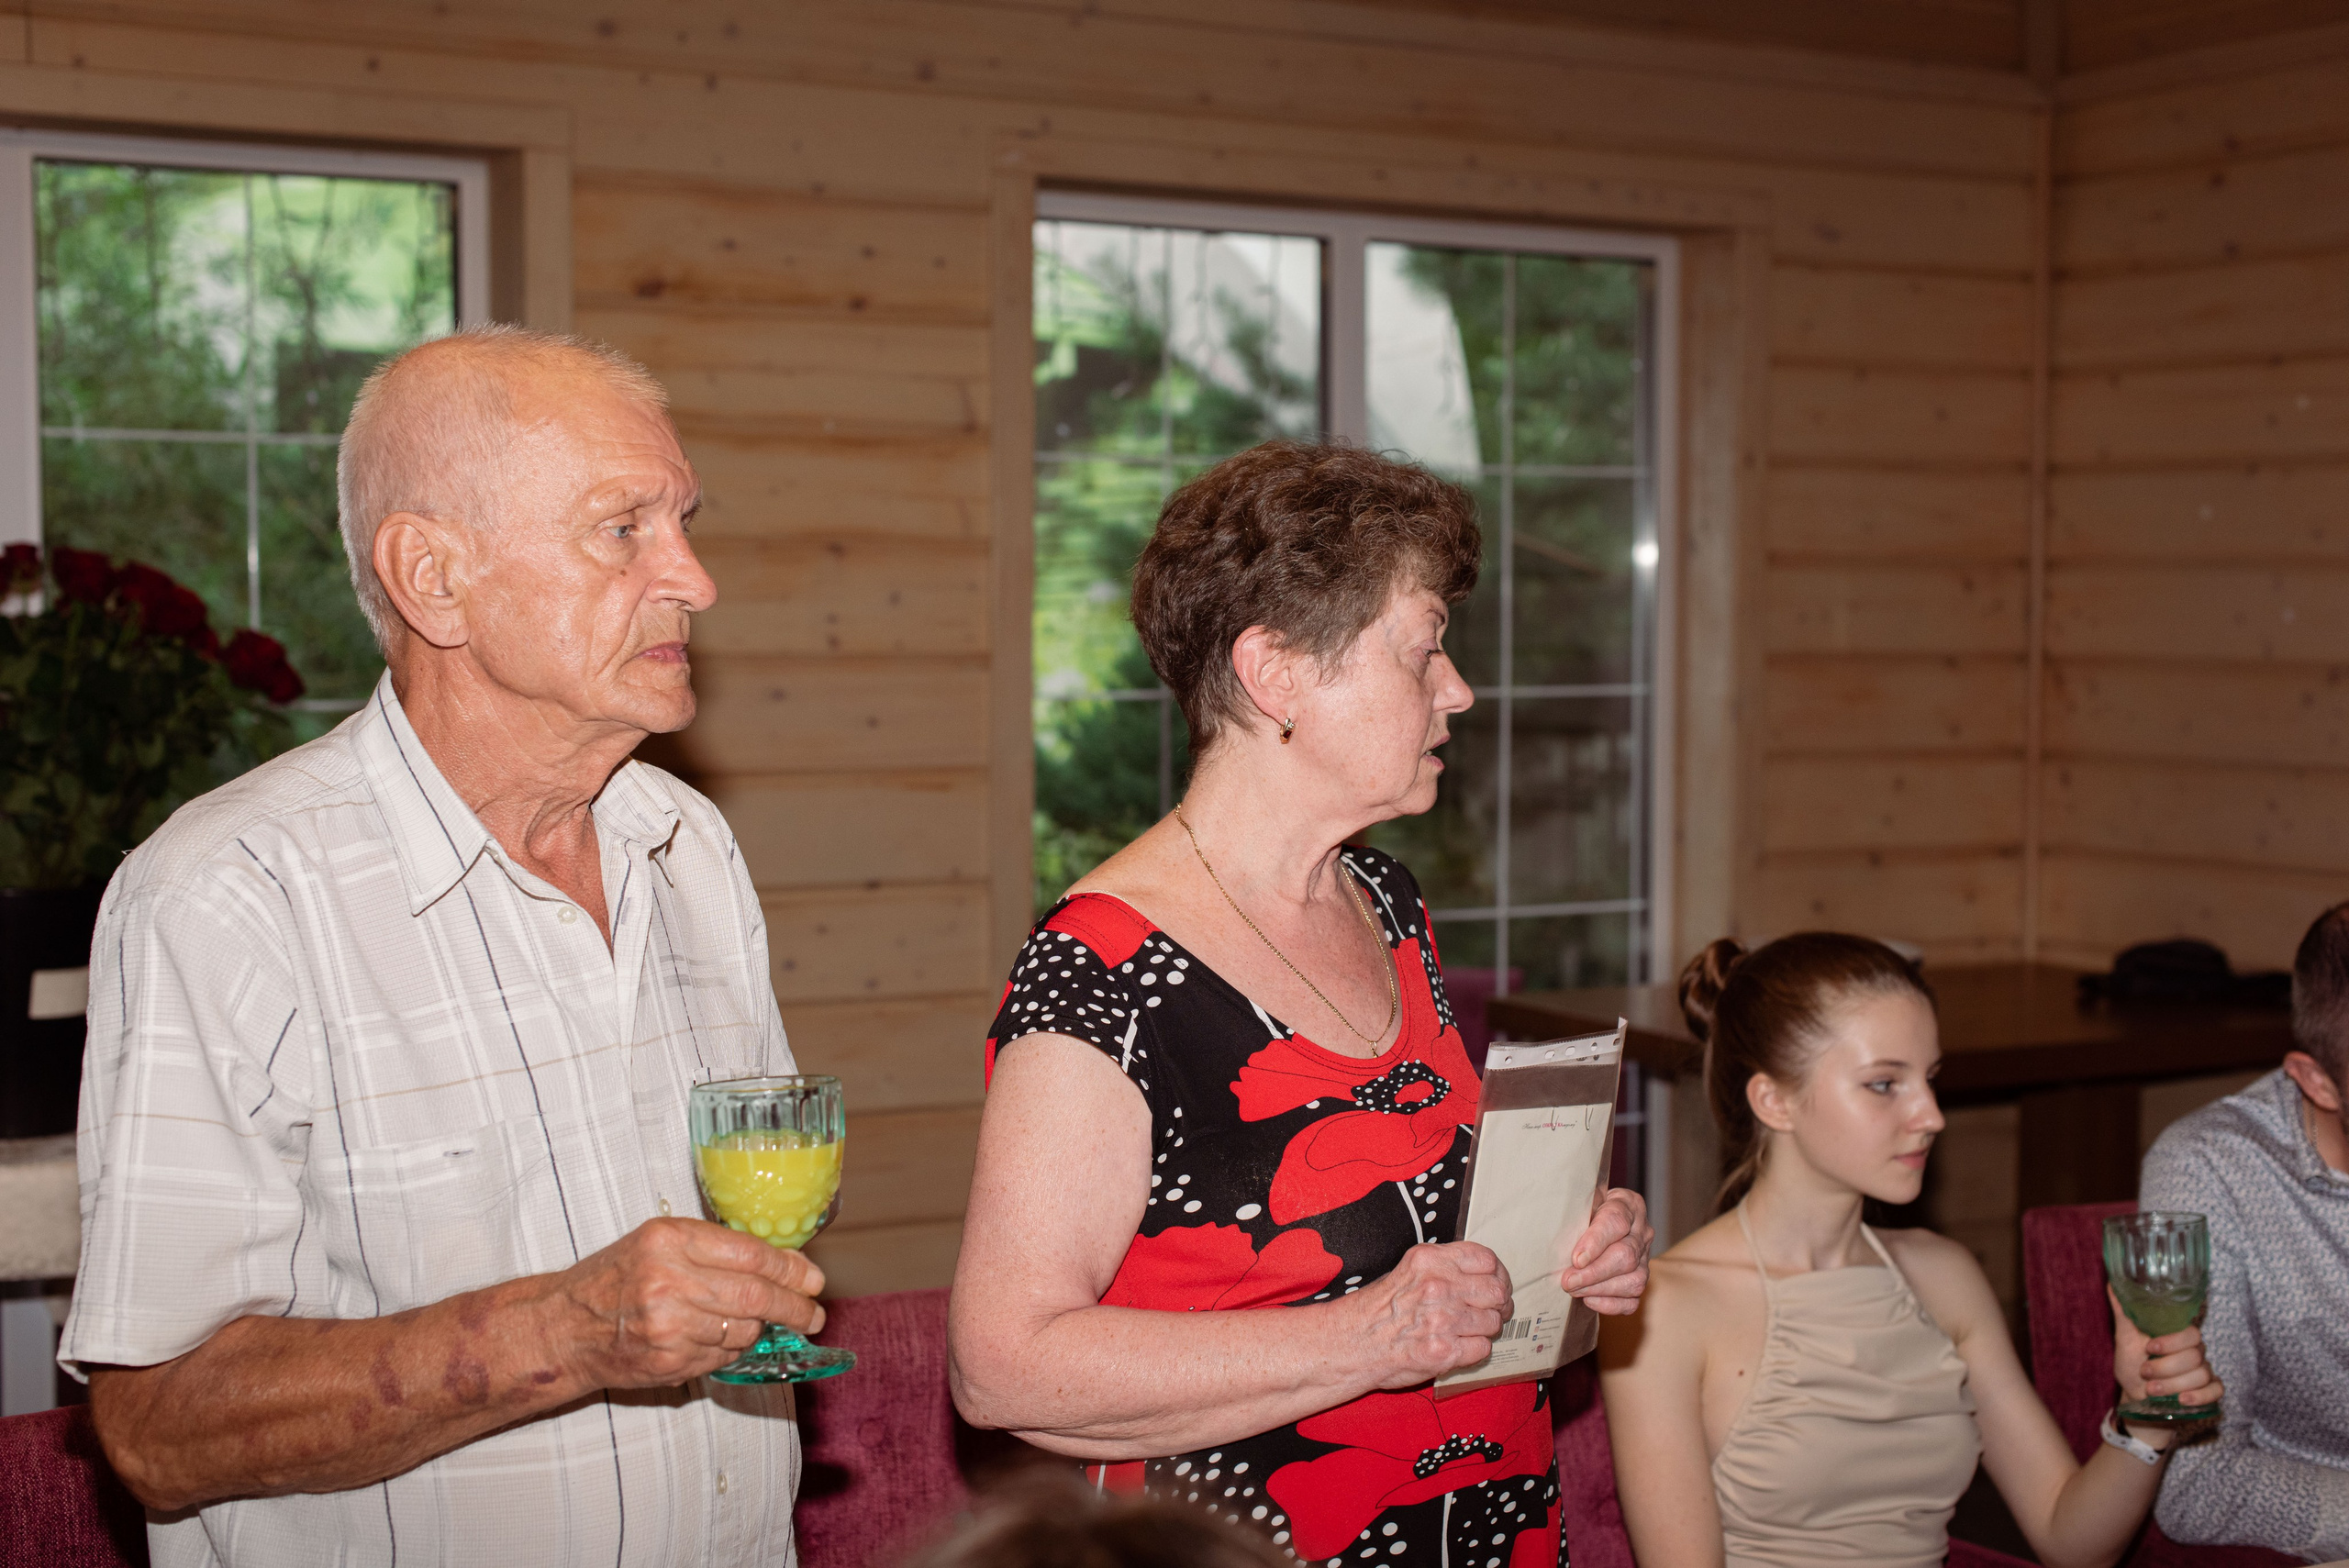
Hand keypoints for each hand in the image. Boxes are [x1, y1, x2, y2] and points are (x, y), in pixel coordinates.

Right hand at [550, 1217, 826, 1390]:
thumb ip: (716, 1248)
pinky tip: (728, 1340)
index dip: (791, 1269)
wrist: (564, 1327)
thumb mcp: (659, 1242)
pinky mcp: (667, 1362)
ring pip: (743, 1330)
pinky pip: (722, 1357)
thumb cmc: (616, 1277)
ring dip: (762, 1329)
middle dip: (794, 1307)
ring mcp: (668, 1326)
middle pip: (755, 1295)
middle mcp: (669, 1281)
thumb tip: (785, 1264)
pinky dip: (734, 1349)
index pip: (751, 1254)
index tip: (813, 1279)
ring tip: (765, 1324)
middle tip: (814, 1314)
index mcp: (670, 1240)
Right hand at [1352, 1241, 1513, 1387]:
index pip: (1487, 1259)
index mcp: (1430, 1260)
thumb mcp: (1408, 1269)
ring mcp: (1443, 1320)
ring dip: (1486, 1328)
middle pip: (1497, 1291)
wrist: (1352, 1343)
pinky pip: (1483, 1348)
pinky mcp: (1444, 1352)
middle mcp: (1439, 1286)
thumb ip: (1444, 1266)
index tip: (1495, 1283)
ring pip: (1493, 1321)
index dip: (1497, 1273)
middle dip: (1500, 1303)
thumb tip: (1482, 1274)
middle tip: (1494, 1310)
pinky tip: (1460, 1346)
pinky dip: (1476, 1350)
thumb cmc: (1378, 1308)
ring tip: (1470, 1330)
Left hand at [1560, 1187, 1652, 1314]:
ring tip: (1574, 1290)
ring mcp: (1645, 1259)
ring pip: (1632, 1280)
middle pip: (1625, 1256)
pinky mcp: (1641, 1280)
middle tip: (1568, 1281)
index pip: (1616, 1222)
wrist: (1599, 1223)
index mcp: (1628, 1205)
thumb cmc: (1586, 1212)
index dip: (1595, 1242)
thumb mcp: (1581, 1204)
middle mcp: (1642, 1232)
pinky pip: (1633, 1300)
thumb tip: (1553, 1238)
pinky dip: (1610, 1304)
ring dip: (1599, 1289)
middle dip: (1594, 1272)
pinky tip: (1589, 1300)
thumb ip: (1574, 1216)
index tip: (1576, 1258)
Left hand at [2108, 1286, 2222, 1433]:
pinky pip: (2216, 1391)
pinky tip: (2182, 1400)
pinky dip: (2200, 1396)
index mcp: (2178, 1336)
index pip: (2190, 1333)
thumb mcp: (2125, 1338)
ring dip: (2173, 1385)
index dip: (2173, 1341)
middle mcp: (2194, 1352)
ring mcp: (2203, 1371)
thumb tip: (2112, 1282)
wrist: (2134, 1394)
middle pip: (2194, 1357)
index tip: (2149, 1347)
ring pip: (2201, 1375)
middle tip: (2144, 1372)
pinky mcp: (2208, 1391)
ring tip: (2150, 1390)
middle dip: (2166, 1367)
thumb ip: (2124, 1312)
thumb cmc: (2132, 1363)